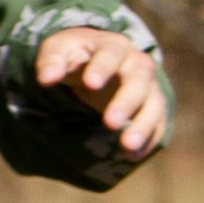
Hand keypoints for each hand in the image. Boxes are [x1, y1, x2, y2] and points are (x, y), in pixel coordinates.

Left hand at [34, 26, 167, 160]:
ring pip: (154, 104)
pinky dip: (149, 140)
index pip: (111, 54)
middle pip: (138, 80)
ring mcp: (148, 86)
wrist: (97, 59)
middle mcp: (137, 64)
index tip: (90, 84)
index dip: (102, 68)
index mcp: (113, 45)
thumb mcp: (59, 50)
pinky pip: (158, 124)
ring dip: (143, 125)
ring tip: (126, 146)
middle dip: (126, 102)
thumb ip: (51, 61)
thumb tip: (46, 79)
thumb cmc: (77, 54)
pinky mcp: (152, 107)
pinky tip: (132, 156)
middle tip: (110, 124)